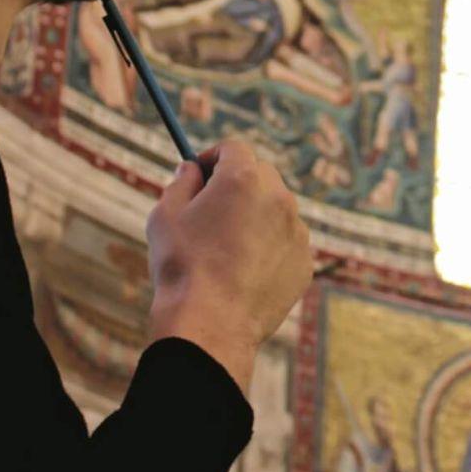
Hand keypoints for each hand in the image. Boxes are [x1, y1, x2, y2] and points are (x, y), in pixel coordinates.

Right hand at [145, 137, 312, 392]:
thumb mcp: (165, 215)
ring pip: (276, 210)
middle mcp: (278, 198)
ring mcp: (297, 231)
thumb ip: (180, 182)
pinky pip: (286, 243)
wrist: (211, 323)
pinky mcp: (305, 262)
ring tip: (225, 248)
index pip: (234, 148)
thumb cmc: (182, 265)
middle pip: (261, 174)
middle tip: (213, 207)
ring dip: (256, 216)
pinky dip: (269, 248)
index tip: (200, 173)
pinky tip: (244, 272)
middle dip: (238, 183)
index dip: (214, 157)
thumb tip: (191, 168)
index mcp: (243, 179)